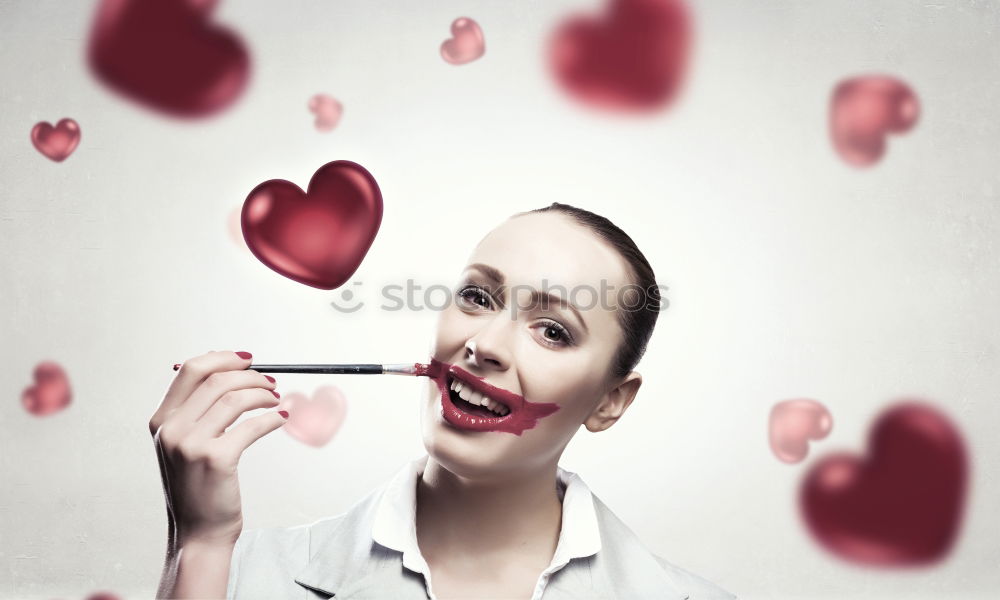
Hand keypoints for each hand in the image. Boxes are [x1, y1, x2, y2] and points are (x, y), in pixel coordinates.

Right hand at [149, 350, 286, 548]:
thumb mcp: (183, 445)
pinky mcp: (216, 459)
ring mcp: (191, 444)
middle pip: (216, 380)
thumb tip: (227, 371)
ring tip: (276, 400)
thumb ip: (196, 412)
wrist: (198, 532)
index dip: (223, 358)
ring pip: (235, 398)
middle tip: (270, 382)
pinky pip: (251, 425)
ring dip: (263, 394)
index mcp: (161, 421)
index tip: (247, 360)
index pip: (190, 370)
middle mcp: (170, 429)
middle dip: (249, 375)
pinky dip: (271, 418)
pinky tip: (280, 419)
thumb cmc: (197, 487)